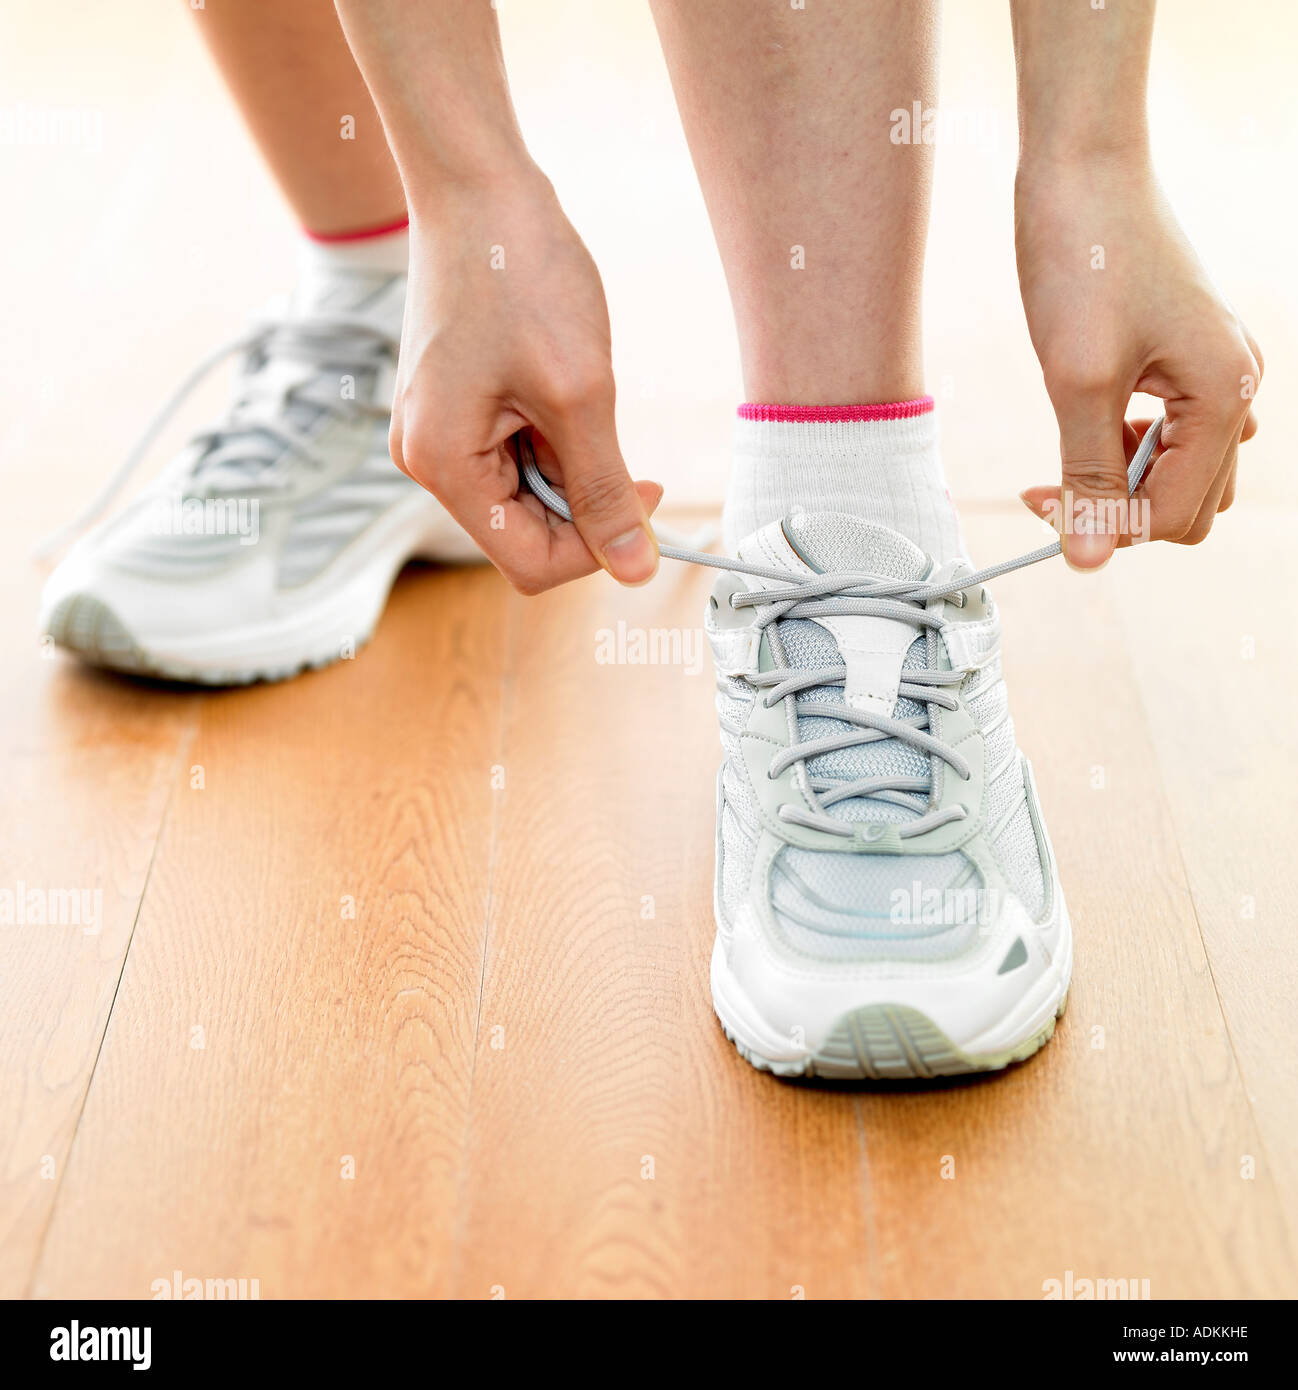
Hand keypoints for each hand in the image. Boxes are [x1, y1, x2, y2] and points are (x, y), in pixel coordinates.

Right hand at [391, 168, 660, 592]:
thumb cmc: (520, 274)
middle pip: (527, 534)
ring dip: (571, 462)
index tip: (644, 495)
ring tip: (578, 391)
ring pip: (528, 494)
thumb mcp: (579, 394)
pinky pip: (516, 454)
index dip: (596, 548)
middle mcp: (428, 461)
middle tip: (618, 437)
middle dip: (583, 500)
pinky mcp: (456, 409)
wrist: (477, 185)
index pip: (530, 564)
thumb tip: (636, 569)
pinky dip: (554, 435)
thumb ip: (605, 490)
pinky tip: (560, 383)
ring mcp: (438, 434)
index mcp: (443, 466)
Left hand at [1014, 155, 1260, 569]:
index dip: (1105, 527)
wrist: (1082, 167)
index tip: (1040, 503)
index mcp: (1225, 398)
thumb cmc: (1083, 261)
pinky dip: (1128, 446)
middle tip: (1048, 484)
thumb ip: (1086, 476)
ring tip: (1067, 444)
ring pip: (1181, 473)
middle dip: (1119, 509)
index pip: (1173, 516)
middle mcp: (1237, 388)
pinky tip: (1089, 420)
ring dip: (1122, 480)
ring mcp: (1218, 370)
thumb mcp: (1077, 381)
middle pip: (1187, 505)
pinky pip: (1172, 433)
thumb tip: (1088, 560)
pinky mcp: (1189, 356)